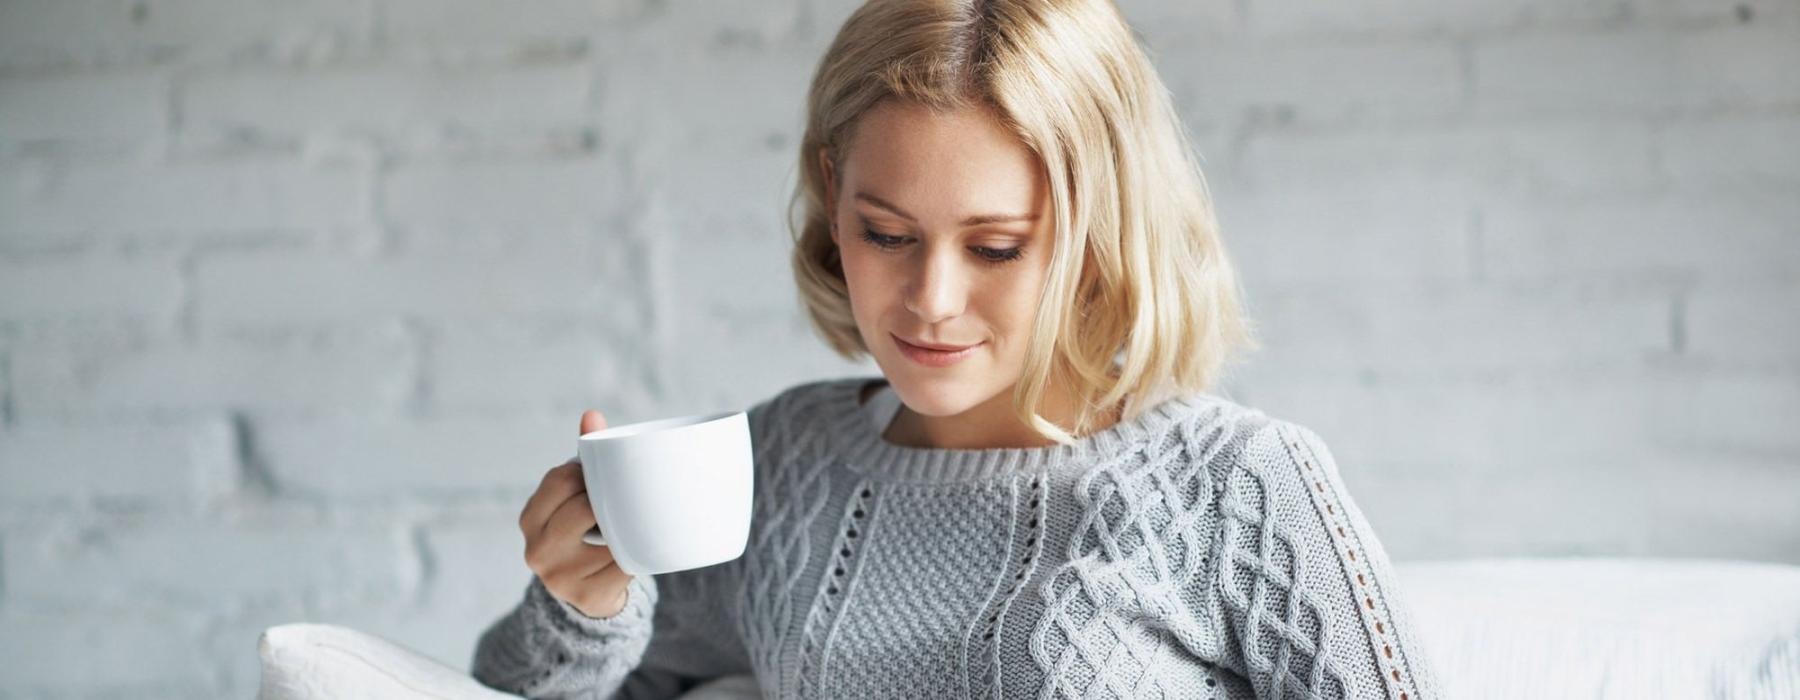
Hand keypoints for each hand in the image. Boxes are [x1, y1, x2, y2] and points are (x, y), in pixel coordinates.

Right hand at [518, 409, 632, 618]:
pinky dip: (635, 554)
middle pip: (584, 506)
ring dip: (626, 529)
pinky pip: (624, 565)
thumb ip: (584, 460)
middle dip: (607, 501)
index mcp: (530, 519)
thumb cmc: (583, 531)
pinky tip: (634, 552)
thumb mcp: (574, 498)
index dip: (587, 473)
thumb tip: (592, 415)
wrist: (588, 595)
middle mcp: (537, 550)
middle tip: (621, 501)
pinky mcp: (588, 597)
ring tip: (628, 527)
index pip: (561, 479)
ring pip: (609, 536)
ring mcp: (560, 578)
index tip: (601, 477)